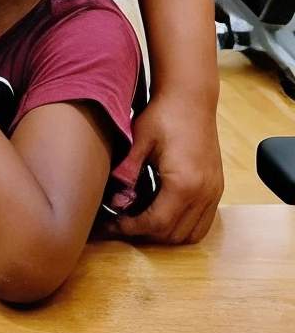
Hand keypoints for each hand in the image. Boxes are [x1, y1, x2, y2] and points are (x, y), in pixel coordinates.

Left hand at [106, 90, 222, 242]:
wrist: (191, 97)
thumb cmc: (164, 115)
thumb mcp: (139, 140)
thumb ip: (128, 172)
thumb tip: (115, 200)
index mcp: (183, 184)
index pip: (157, 224)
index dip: (132, 228)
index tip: (114, 223)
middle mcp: (204, 193)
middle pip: (174, 235)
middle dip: (146, 233)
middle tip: (124, 221)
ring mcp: (214, 192)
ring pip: (191, 234)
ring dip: (166, 234)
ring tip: (143, 219)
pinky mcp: (217, 187)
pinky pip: (204, 222)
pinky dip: (184, 226)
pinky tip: (165, 213)